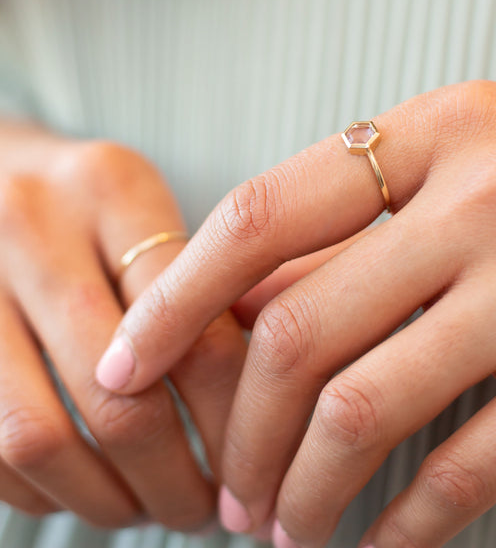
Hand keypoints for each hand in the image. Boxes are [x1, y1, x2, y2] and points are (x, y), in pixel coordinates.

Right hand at [0, 120, 245, 528]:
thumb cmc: (85, 199)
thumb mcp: (146, 206)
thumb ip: (195, 281)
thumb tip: (256, 402)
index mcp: (111, 188)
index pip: (194, 325)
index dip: (232, 417)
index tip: (254, 461)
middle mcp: (35, 229)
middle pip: (119, 396)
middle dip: (172, 479)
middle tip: (208, 510)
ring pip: (40, 437)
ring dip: (105, 500)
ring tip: (149, 508)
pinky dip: (43, 490)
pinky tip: (85, 485)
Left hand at [96, 80, 495, 546]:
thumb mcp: (442, 174)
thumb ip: (340, 234)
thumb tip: (221, 318)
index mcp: (436, 131)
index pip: (260, 215)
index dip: (176, 298)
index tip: (126, 365)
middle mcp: (488, 195)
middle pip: (298, 327)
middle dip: (241, 428)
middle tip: (224, 487)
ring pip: (363, 407)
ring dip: (303, 487)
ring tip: (279, 526)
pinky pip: (462, 465)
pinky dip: (398, 522)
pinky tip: (366, 542)